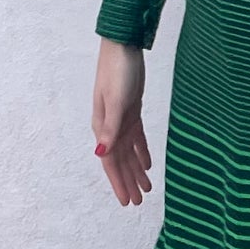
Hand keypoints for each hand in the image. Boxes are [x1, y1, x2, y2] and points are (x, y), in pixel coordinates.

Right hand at [92, 39, 151, 204]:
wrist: (123, 45)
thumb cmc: (117, 71)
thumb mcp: (116, 100)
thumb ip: (110, 128)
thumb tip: (101, 153)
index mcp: (103, 126)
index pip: (111, 162)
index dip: (119, 183)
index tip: (127, 202)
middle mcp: (109, 126)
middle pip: (120, 161)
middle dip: (128, 182)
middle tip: (139, 202)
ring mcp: (120, 119)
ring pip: (129, 153)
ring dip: (136, 171)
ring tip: (147, 189)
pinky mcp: (131, 111)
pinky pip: (136, 138)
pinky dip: (141, 152)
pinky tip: (148, 164)